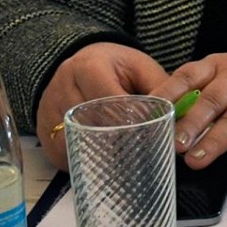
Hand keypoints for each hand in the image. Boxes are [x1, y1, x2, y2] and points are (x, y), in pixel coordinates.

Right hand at [37, 44, 173, 169]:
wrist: (80, 62)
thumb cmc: (116, 66)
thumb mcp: (140, 67)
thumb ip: (161, 86)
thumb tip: (183, 112)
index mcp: (88, 68)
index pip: (112, 101)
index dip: (134, 120)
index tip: (154, 134)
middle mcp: (62, 89)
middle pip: (93, 124)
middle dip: (119, 140)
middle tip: (144, 155)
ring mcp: (48, 112)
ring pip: (77, 142)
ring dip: (101, 153)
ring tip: (128, 163)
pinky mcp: (43, 132)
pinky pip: (65, 153)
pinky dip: (85, 160)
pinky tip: (106, 164)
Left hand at [158, 47, 226, 168]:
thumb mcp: (219, 74)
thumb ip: (192, 93)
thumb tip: (152, 119)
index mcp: (216, 68)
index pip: (188, 77)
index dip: (168, 94)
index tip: (151, 114)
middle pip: (212, 100)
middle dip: (192, 123)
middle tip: (175, 145)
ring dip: (216, 140)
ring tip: (197, 160)